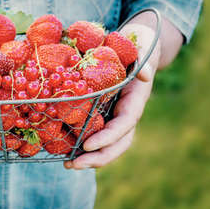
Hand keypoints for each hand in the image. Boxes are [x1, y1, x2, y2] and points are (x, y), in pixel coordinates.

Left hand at [65, 24, 160, 168]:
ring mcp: (115, 116)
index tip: (88, 145)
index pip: (125, 124)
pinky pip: (95, 134)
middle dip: (98, 157)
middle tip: (73, 164)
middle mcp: (126, 113)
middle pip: (117, 143)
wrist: (135, 46)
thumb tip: (145, 75)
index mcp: (135, 100)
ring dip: (89, 158)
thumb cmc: (138, 44)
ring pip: (107, 144)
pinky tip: (64, 151)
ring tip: (67, 164)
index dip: (108, 137)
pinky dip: (82, 145)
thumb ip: (144, 58)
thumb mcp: (143, 45)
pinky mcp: (103, 114)